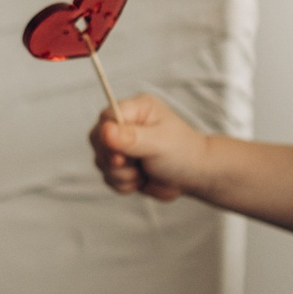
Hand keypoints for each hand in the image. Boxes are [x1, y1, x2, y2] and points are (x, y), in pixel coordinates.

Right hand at [90, 93, 212, 201]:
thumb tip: (105, 130)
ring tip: (143, 172)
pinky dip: (123, 184)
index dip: (106, 136)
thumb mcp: (159, 142)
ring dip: (121, 174)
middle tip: (134, 164)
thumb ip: (131, 136)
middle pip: (97, 139)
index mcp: (137, 109)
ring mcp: (121, 147)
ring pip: (100, 162)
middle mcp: (126, 125)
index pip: (106, 116)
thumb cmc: (184, 153)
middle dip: (113, 159)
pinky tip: (141, 180)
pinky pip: (107, 178)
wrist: (195, 176)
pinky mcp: (122, 167)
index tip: (120, 154)